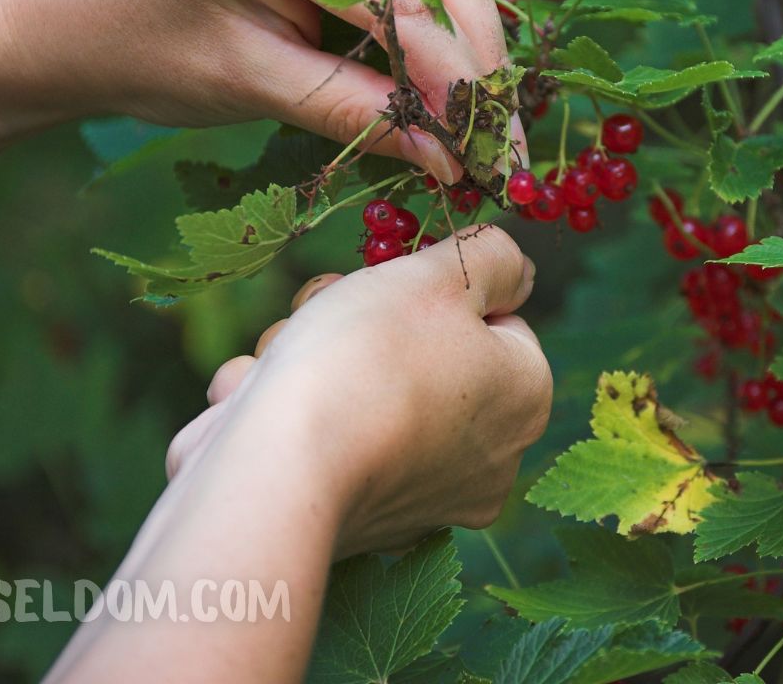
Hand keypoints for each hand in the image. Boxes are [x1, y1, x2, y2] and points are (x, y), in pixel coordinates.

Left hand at [5, 0, 525, 182]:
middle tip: (502, 152)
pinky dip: (444, 26)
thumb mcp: (247, 85)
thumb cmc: (140, 45)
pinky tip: (455, 85)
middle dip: (480, 61)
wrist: (72, 16)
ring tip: (486, 126)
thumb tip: (447, 158)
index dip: (453, 80)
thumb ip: (353, 113)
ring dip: (473, 42)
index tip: (486, 155)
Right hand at [46, 225, 548, 682]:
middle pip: (422, 353)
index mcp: (524, 400)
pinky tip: (258, 407)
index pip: (492, 318)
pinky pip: (319, 441)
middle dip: (361, 321)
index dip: (434, 291)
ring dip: (308, 359)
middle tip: (330, 310)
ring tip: (285, 362)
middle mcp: (486, 461)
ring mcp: (419, 500)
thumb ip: (492, 259)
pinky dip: (282, 412)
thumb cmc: (367, 356)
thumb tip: (515, 269)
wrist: (276, 469)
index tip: (391, 285)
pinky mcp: (351, 523)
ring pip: (360, 392)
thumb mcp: (438, 276)